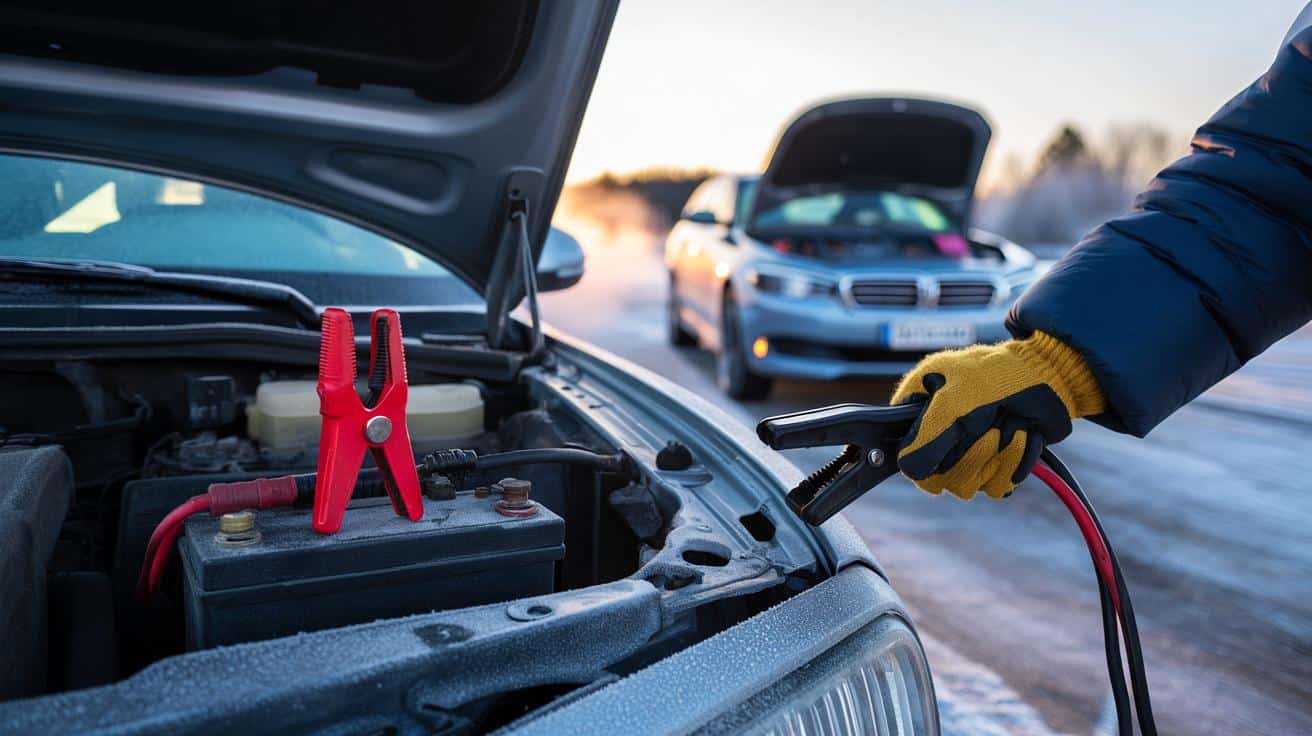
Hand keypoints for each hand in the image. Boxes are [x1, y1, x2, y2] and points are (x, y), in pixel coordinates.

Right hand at [891, 331, 1104, 498]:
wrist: (1050, 376)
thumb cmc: (998, 376)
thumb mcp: (956, 401)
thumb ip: (928, 437)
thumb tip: (910, 470)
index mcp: (918, 413)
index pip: (907, 458)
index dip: (929, 456)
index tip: (951, 439)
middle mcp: (939, 437)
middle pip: (939, 478)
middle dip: (972, 453)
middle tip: (988, 425)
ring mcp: (967, 454)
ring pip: (968, 486)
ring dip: (997, 456)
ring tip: (1009, 424)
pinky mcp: (994, 466)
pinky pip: (995, 487)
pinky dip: (1014, 462)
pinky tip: (1021, 436)